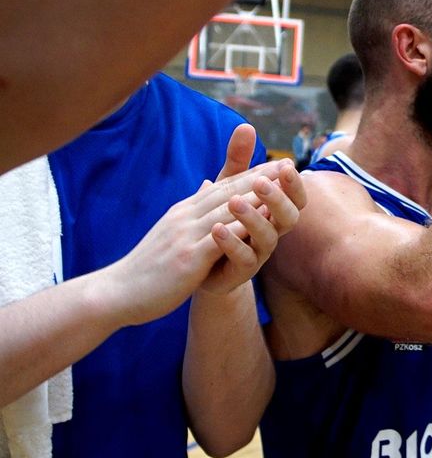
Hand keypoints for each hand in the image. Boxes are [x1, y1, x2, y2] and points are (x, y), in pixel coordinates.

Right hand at [108, 154, 291, 326]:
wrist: (117, 293)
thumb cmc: (148, 266)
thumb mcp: (172, 232)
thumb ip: (193, 210)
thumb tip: (206, 186)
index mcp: (184, 211)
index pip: (222, 187)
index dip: (251, 174)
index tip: (277, 164)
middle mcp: (185, 218)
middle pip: (228, 192)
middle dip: (260, 178)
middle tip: (289, 167)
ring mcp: (185, 236)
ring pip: (226, 212)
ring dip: (256, 199)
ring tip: (283, 189)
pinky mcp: (187, 259)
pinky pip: (219, 241)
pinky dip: (240, 230)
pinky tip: (261, 225)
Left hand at [199, 159, 305, 295]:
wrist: (201, 265)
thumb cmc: (222, 221)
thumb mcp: (227, 188)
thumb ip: (238, 161)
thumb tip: (246, 126)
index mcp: (273, 212)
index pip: (295, 198)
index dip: (294, 184)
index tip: (286, 165)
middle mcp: (272, 232)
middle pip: (290, 217)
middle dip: (278, 198)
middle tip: (262, 182)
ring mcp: (259, 252)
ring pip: (268, 237)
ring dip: (253, 218)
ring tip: (234, 202)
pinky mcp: (241, 270)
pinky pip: (244, 258)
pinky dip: (232, 243)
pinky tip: (217, 228)